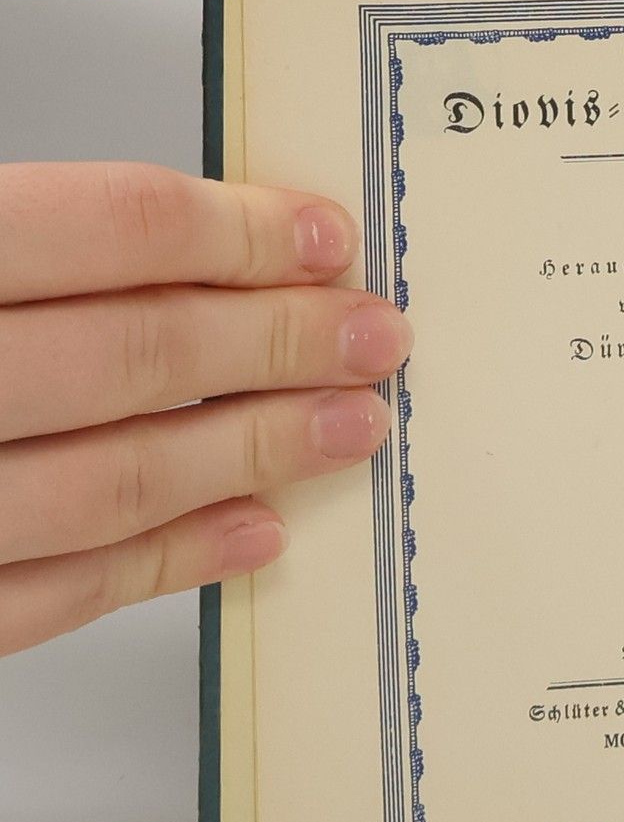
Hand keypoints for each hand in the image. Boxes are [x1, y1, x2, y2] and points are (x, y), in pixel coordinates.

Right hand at [0, 162, 409, 654]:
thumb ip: (47, 244)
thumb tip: (207, 245)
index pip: (114, 230)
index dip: (243, 232)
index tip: (330, 239)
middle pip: (137, 354)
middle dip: (283, 344)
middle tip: (377, 339)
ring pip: (117, 481)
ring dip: (256, 450)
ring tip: (353, 429)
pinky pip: (62, 591)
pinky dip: (172, 558)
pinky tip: (259, 527)